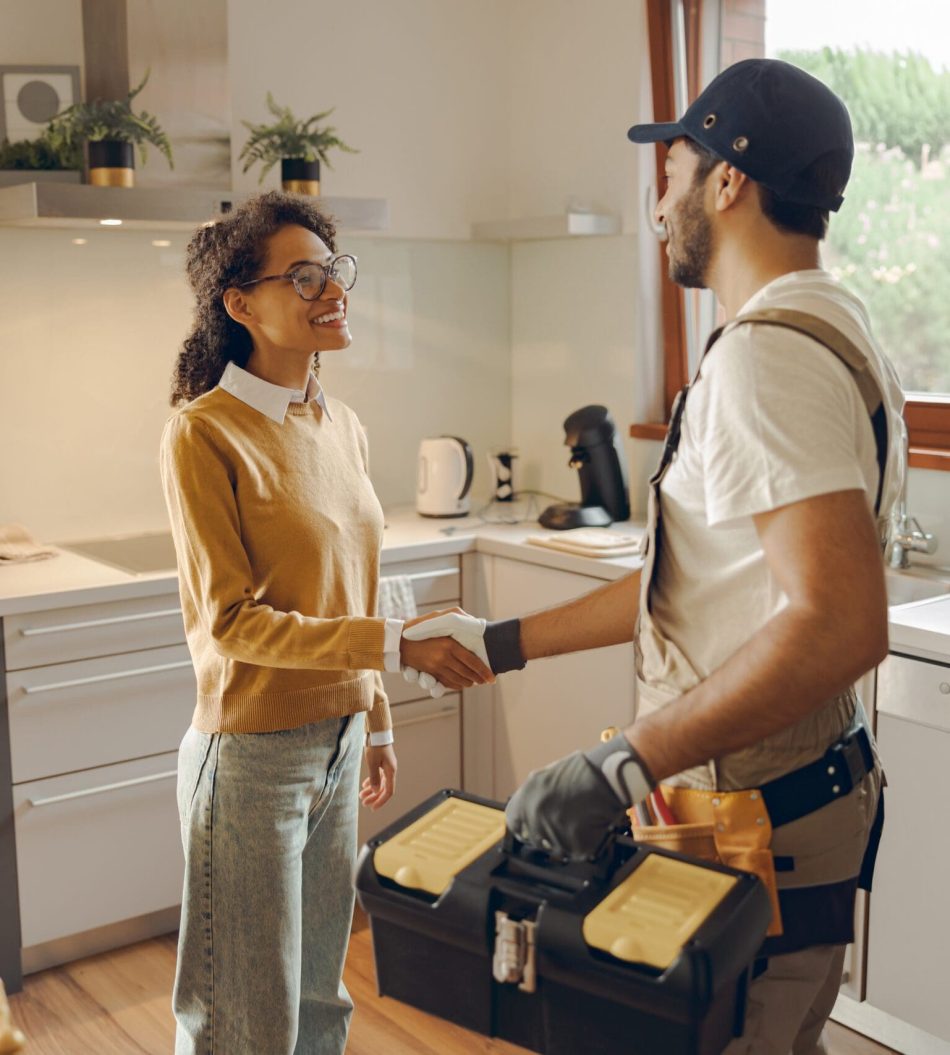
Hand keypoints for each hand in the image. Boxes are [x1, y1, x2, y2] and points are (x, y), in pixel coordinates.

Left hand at [360, 744, 396, 809]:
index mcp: (391, 771)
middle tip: (363, 803)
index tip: (372, 808)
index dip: (381, 801)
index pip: (388, 791)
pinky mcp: (383, 763)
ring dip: (372, 790)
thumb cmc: (375, 746)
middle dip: (374, 797)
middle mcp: (391, 770)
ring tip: (361, 795)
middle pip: (384, 789)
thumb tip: (375, 791)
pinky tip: (364, 786)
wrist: (377, 732)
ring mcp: (387, 766)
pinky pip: (379, 776)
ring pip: (380, 783)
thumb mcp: (372, 763)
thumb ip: (374, 778)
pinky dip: (372, 782)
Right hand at [399, 608, 494, 691]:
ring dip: (469, 683)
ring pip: (458, 681)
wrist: (398, 640)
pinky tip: (463, 683)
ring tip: (476, 682)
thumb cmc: (420, 626)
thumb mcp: (438, 617)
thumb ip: (457, 617)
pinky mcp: (430, 673)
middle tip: (487, 680)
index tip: (492, 677)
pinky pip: (447, 683)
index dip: (484, 671)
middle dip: (479, 679)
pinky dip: (457, 685)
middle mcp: (443, 657)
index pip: (472, 661)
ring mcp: (436, 667)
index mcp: (449, 644)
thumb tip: (476, 621)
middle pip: (467, 673)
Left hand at [504, 734, 654, 860]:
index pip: (514, 822)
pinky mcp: (574, 845)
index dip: (523, 827)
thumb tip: (527, 812)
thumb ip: (534, 796)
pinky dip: (585, 843)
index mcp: (527, 796)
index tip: (530, 830)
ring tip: (582, 819)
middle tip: (566, 824)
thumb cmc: (584, 771)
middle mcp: (536, 815)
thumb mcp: (549, 776)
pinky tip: (591, 825)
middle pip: (536, 839)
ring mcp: (554, 832)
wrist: (609, 775)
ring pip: (557, 847)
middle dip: (549, 835)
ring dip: (568, 839)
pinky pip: (576, 851)